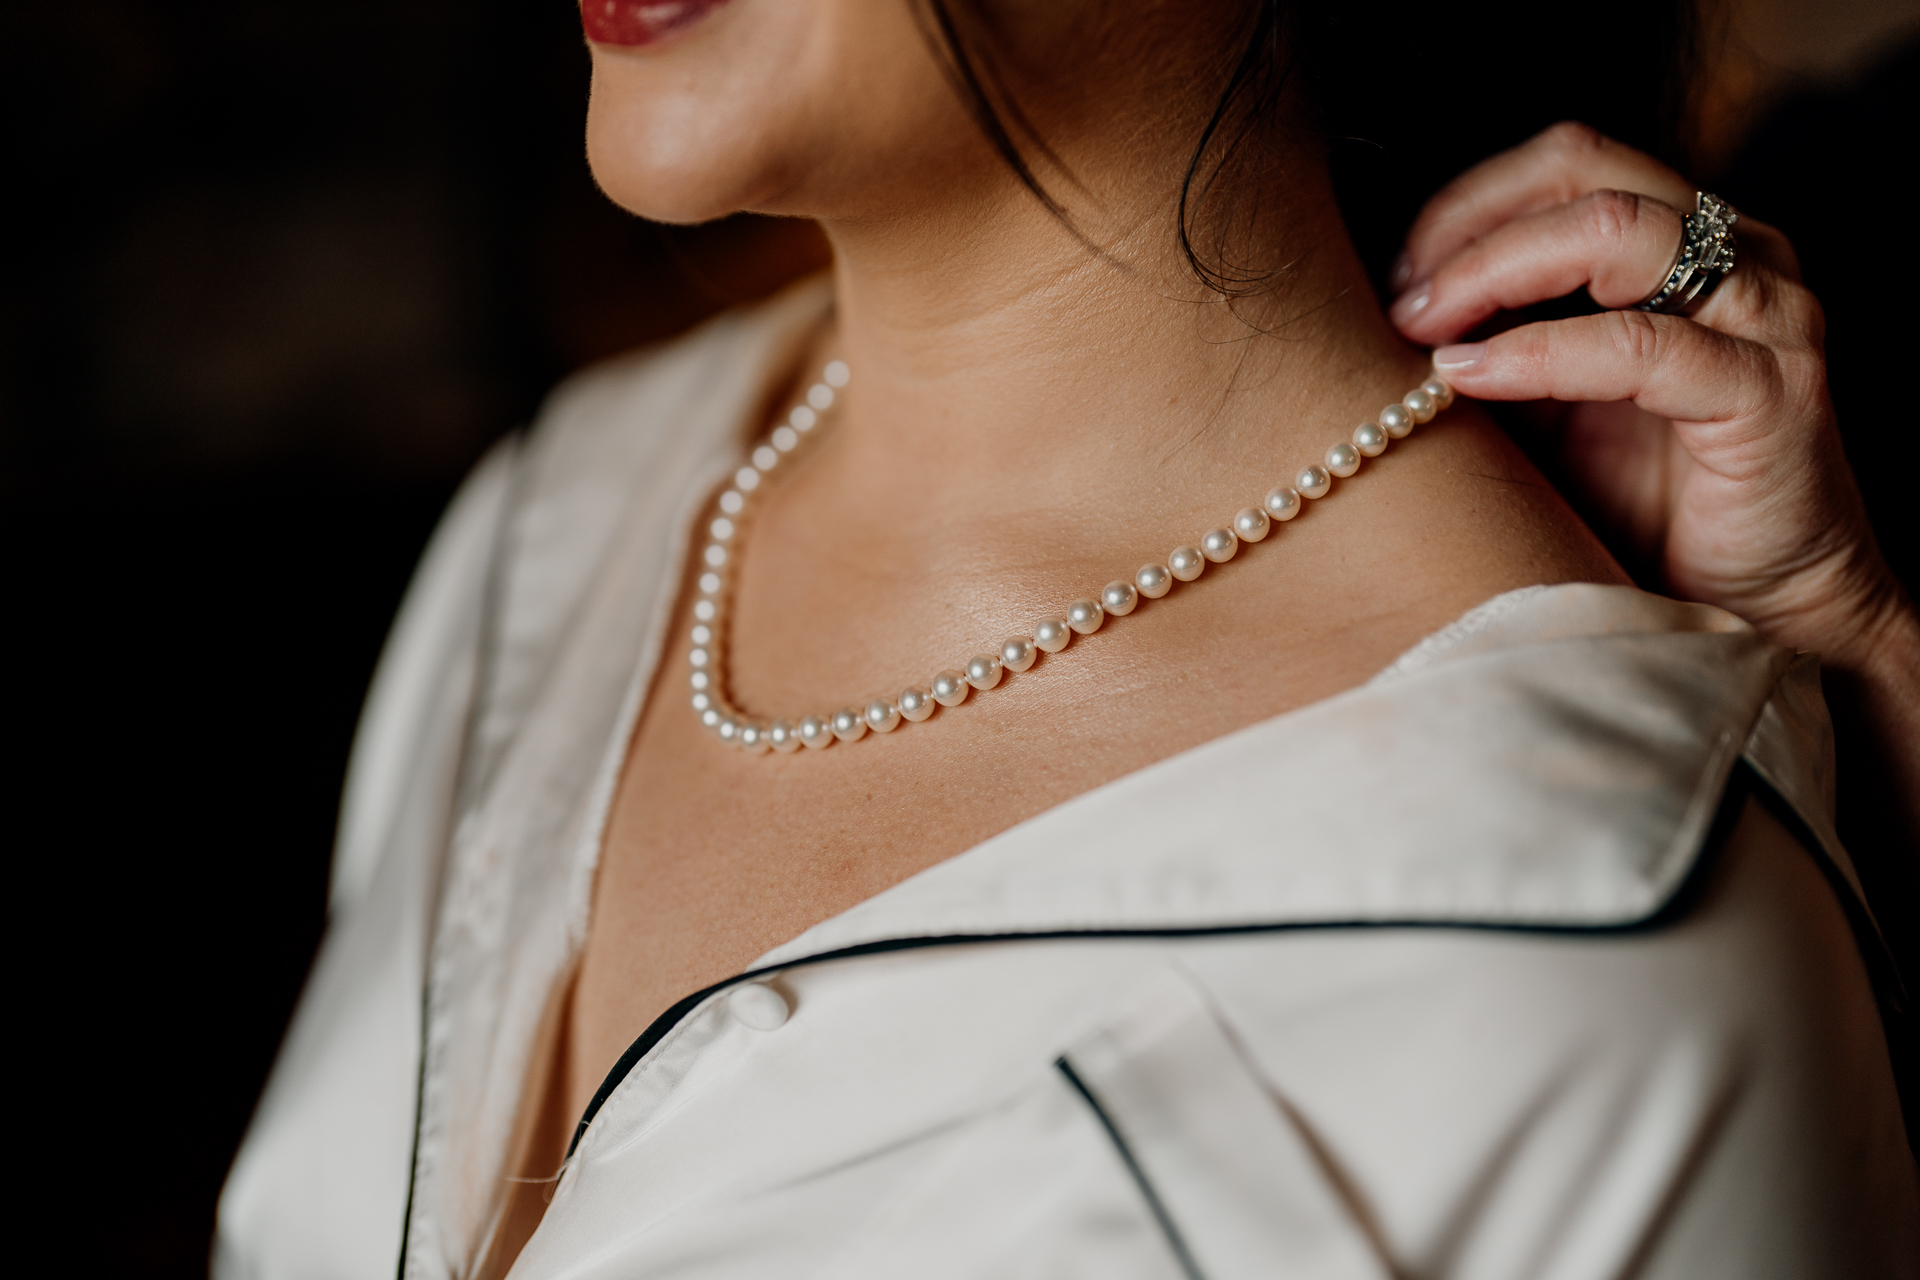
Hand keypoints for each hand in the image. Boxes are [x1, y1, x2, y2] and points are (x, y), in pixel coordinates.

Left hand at [1387, 121, 1912, 673]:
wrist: (1751, 612)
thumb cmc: (1638, 508)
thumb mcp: (1538, 409)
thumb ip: (1486, 342)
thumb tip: (1381, 309)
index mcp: (1682, 242)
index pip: (1563, 163)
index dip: (1464, 205)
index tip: (1391, 276)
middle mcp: (1735, 253)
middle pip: (1584, 170)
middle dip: (1469, 228)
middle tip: (1399, 302)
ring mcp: (1763, 314)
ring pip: (1617, 230)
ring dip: (1495, 272)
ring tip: (1424, 332)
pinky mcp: (1771, 390)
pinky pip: (1641, 345)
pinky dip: (1540, 353)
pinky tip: (1470, 378)